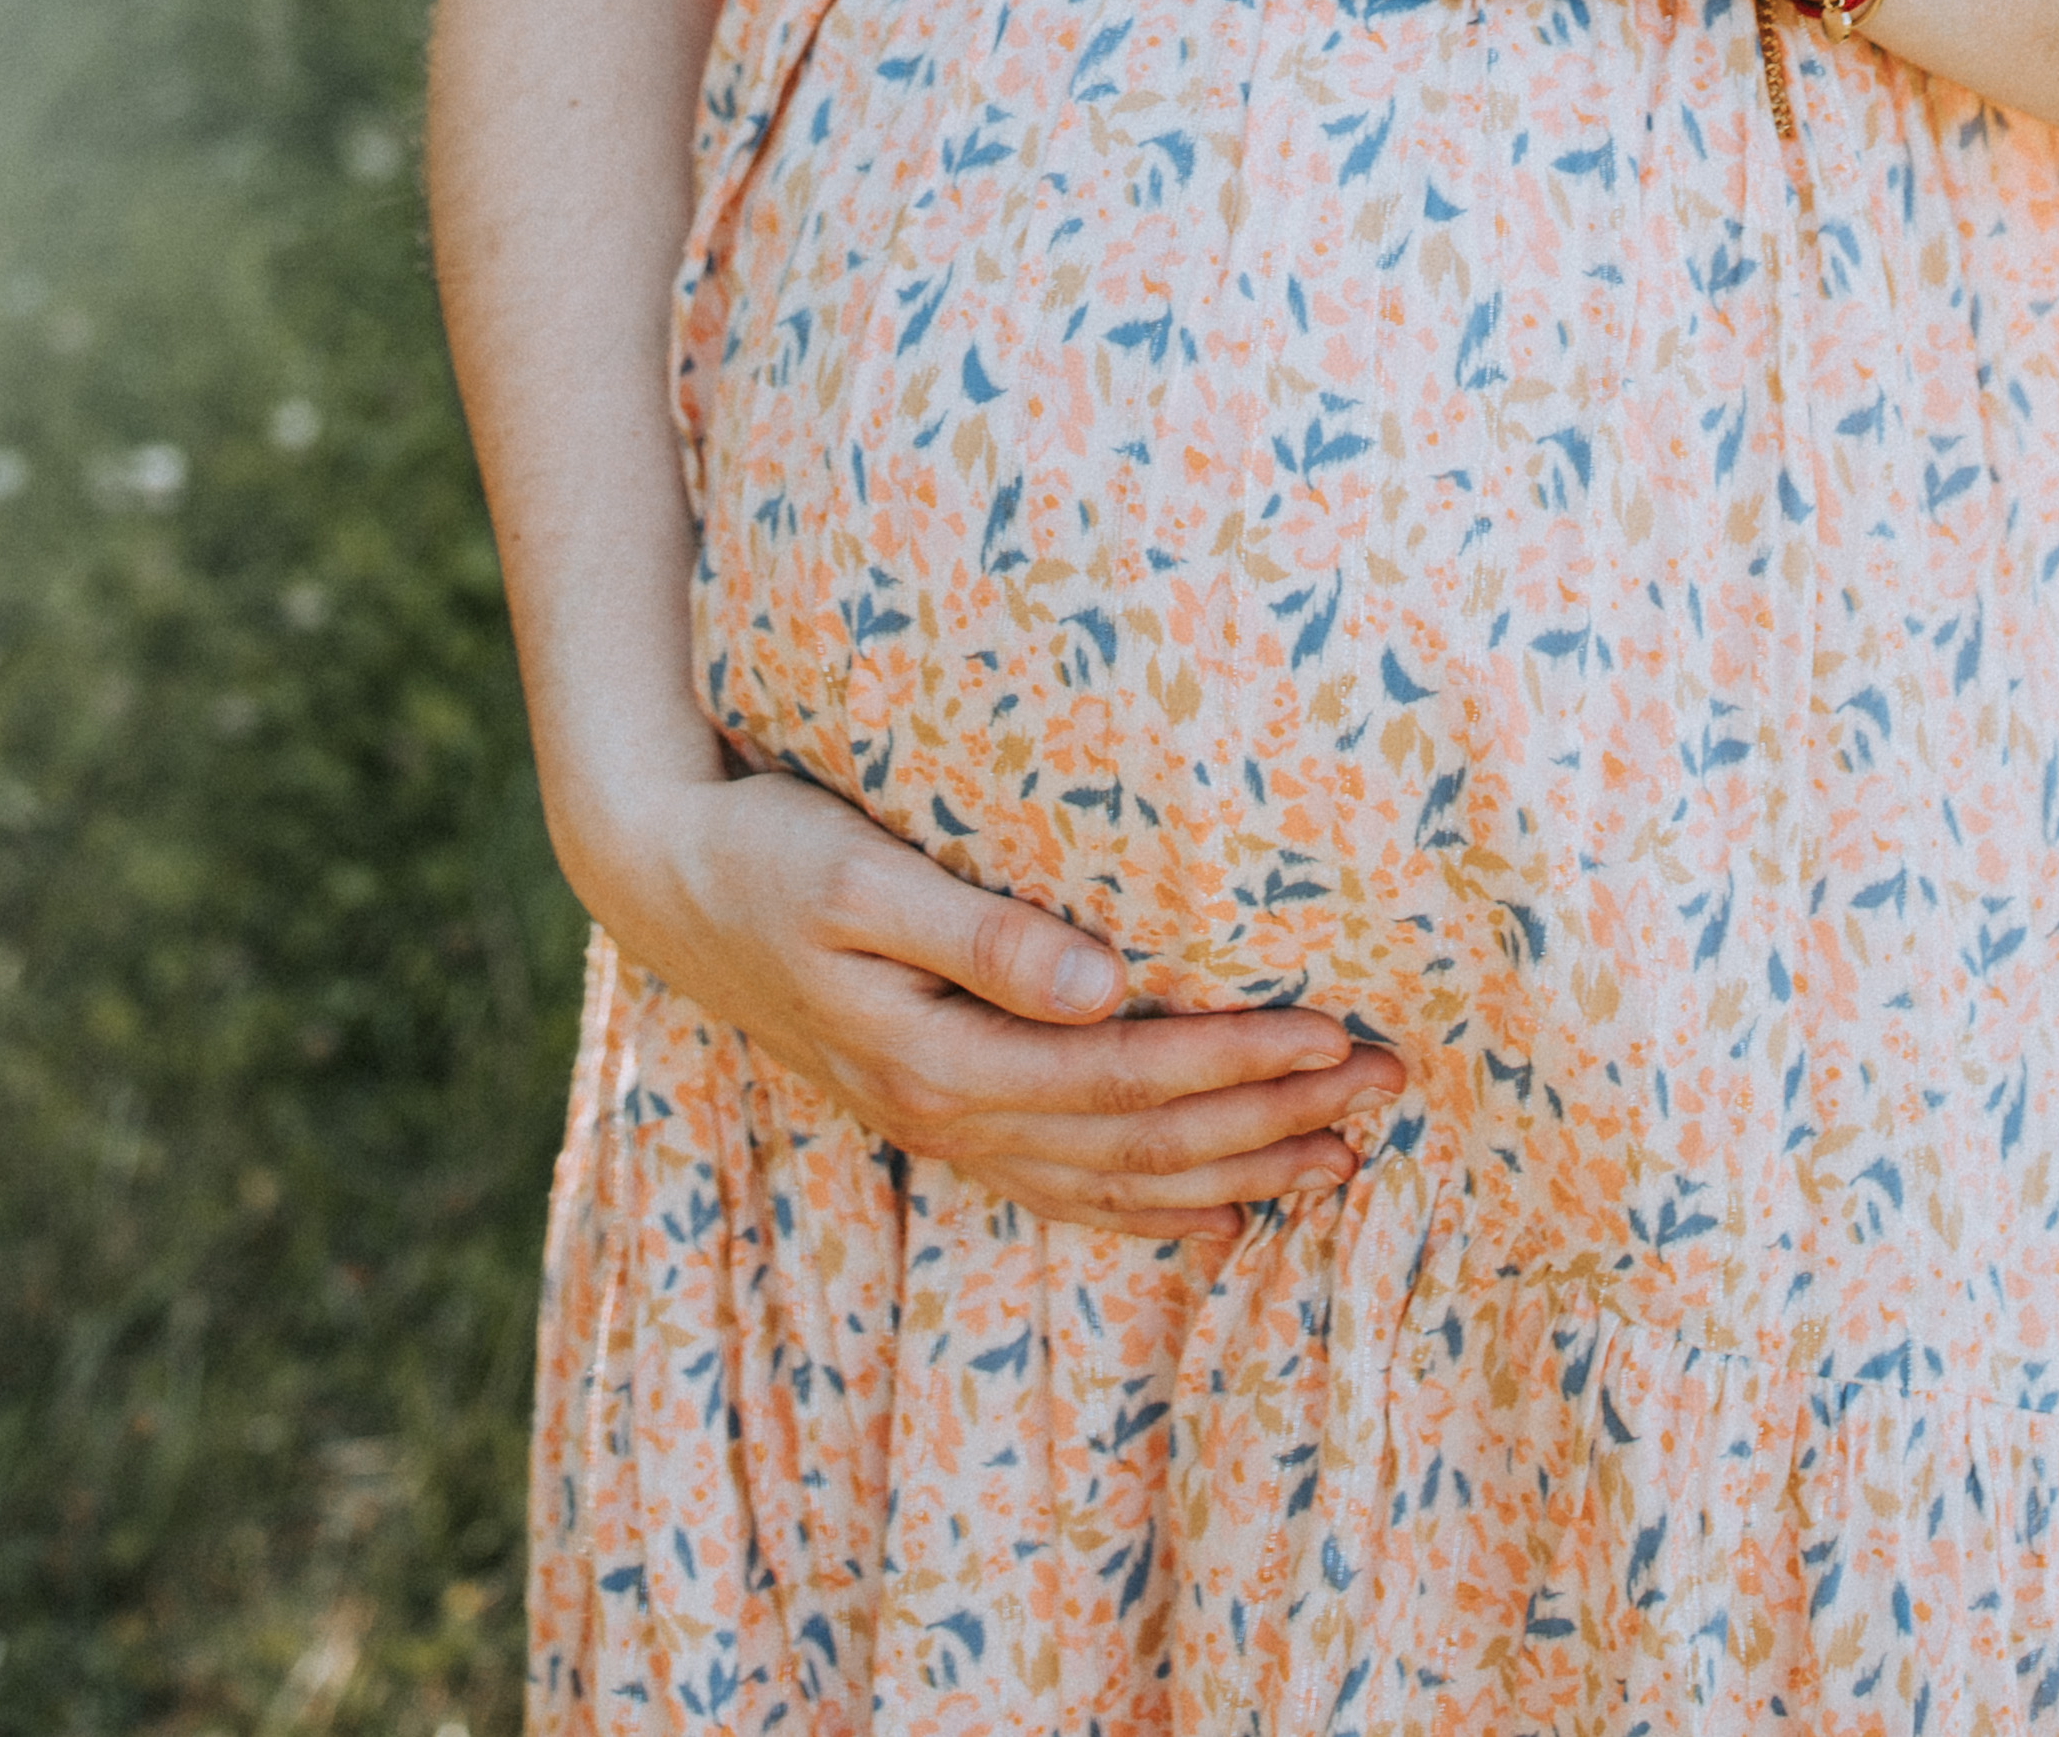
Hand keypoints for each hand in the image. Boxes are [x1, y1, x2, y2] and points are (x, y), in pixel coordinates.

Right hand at [587, 767, 1403, 1237]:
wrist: (667, 884)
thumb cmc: (767, 852)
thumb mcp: (856, 874)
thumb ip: (979, 932)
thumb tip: (1103, 981)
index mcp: (942, 1057)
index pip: (1129, 1074)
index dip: (1243, 1060)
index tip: (1342, 1032)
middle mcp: (953, 1116)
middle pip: (1145, 1140)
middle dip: (1275, 1118)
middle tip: (1391, 1085)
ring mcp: (948, 1131)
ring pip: (1121, 1179)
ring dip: (1240, 1170)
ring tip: (1347, 1155)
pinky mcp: (943, 1117)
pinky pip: (1071, 1188)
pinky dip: (1159, 1205)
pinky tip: (1226, 1207)